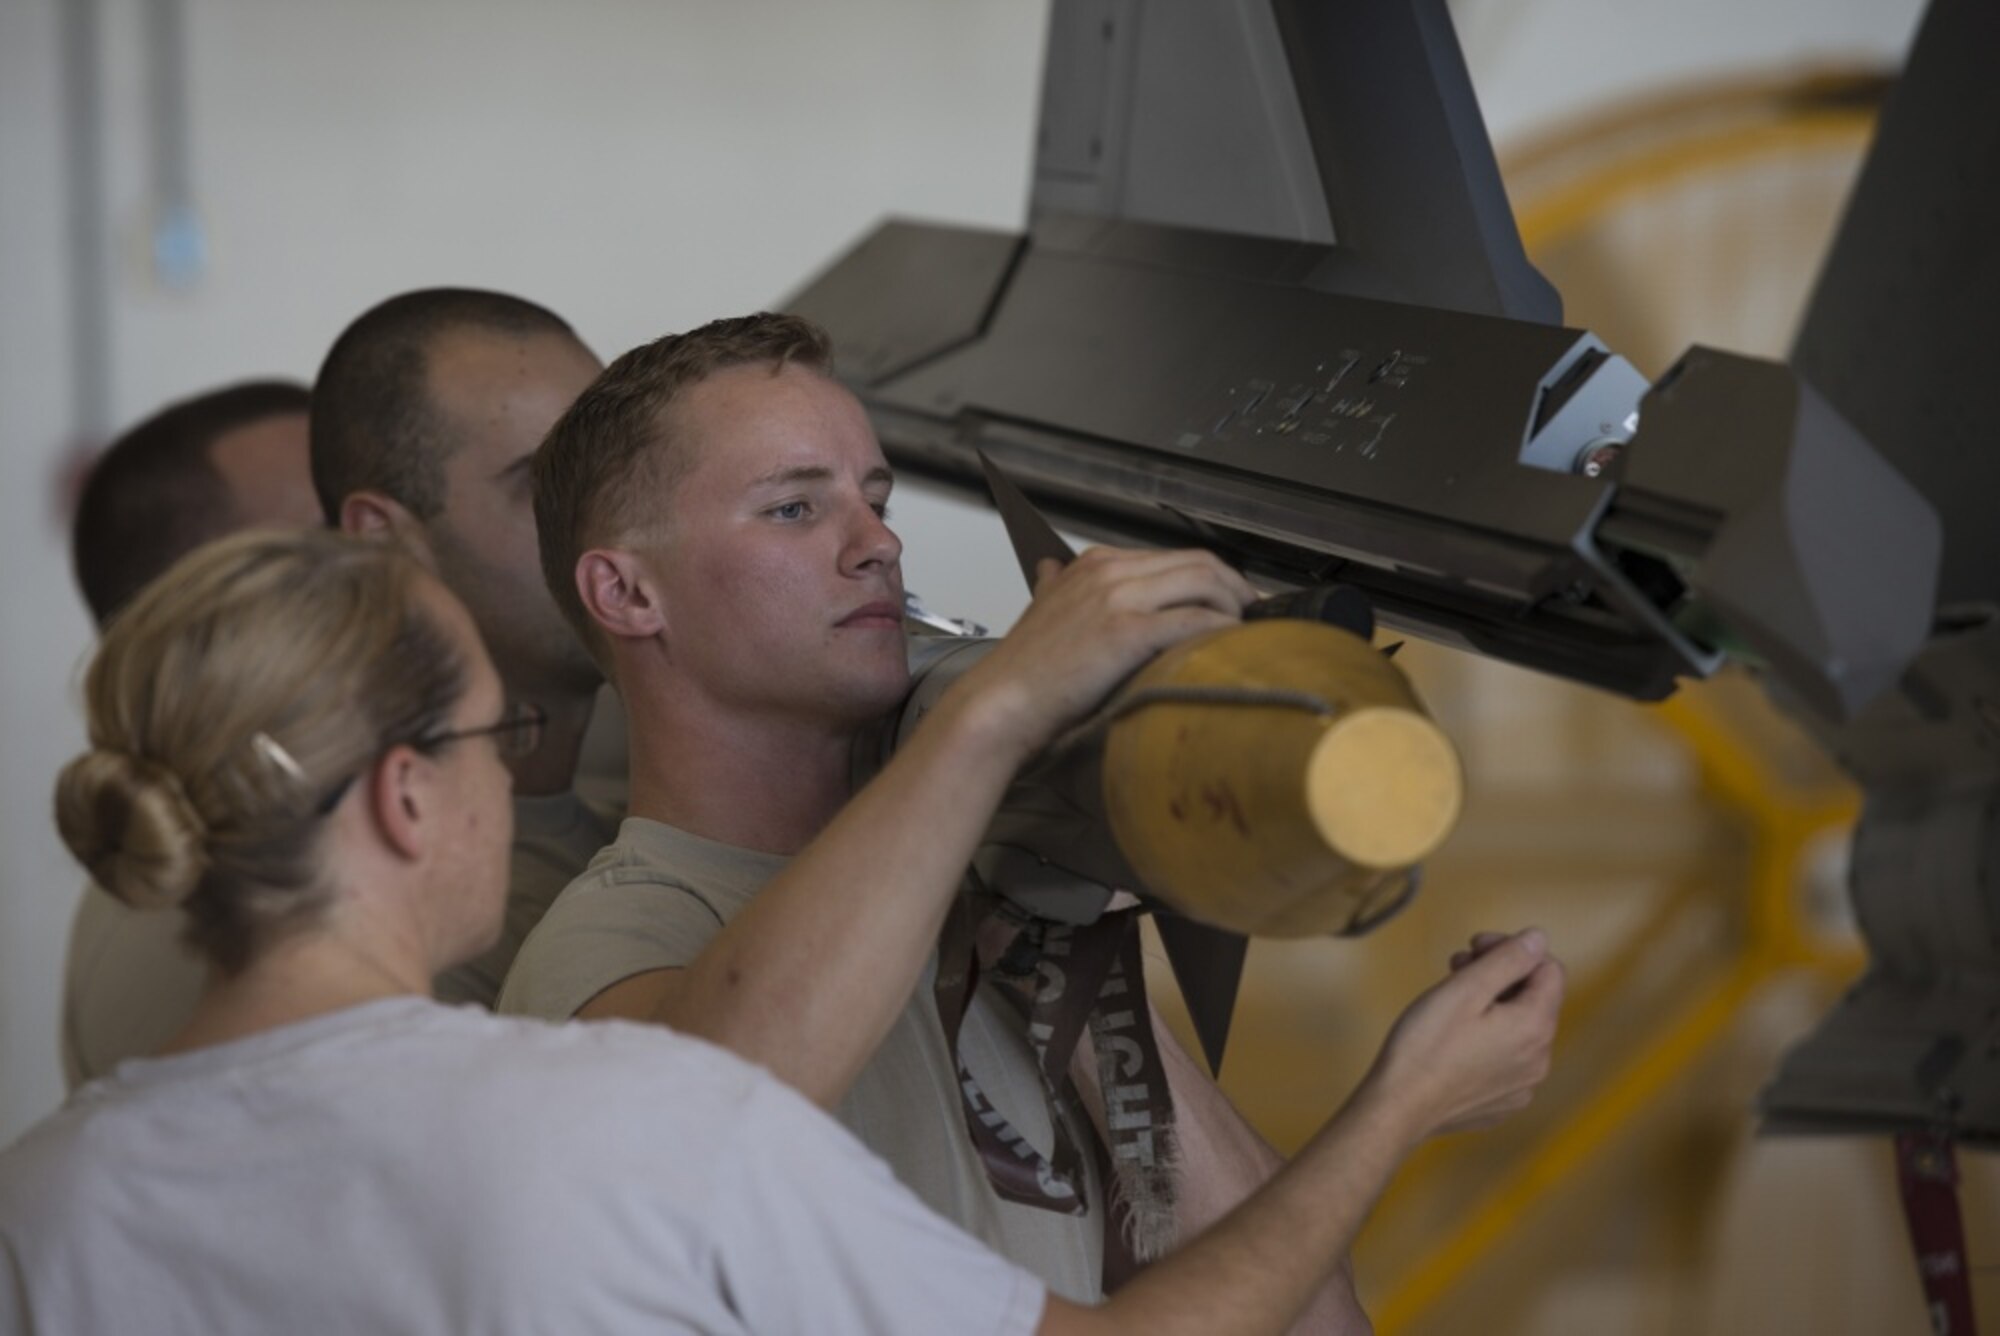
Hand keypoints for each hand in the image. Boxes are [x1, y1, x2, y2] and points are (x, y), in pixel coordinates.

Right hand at [950, 546, 1256, 760]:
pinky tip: (1228, 647)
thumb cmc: (1024, 672)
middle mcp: (1108, 571)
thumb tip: (1054, 570)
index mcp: (1093, 564)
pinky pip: (1194, 619)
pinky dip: (1221, 629)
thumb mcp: (1040, 611)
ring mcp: (1118, 597)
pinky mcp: (1126, 630)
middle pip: (1198, 562)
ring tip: (1245, 634)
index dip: (1213, 577)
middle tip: (1253, 615)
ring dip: (1235, 606)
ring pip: (1203, 582)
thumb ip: (1055, 586)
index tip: (1230, 600)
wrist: (1000, 704)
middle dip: (1236, 587)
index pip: (1173, 556)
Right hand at [1358, 929, 1563, 1141]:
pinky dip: (1487, 1038)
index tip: (1474, 947)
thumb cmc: (1425, 1045)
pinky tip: (1453, 1039)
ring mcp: (1522, 1085)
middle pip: (1534, 998)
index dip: (1513, 949)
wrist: (1398, 1108)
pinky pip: (1506, 1058)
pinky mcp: (1502, 1102)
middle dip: (1500, 975)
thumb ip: (1507, 960)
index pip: (1549, 969)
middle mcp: (1539, 1060)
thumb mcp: (1464, 990)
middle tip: (1456, 967)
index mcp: (1535, 1027)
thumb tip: (1538, 938)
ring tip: (1450, 1001)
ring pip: (1519, 1028)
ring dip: (1492, 1005)